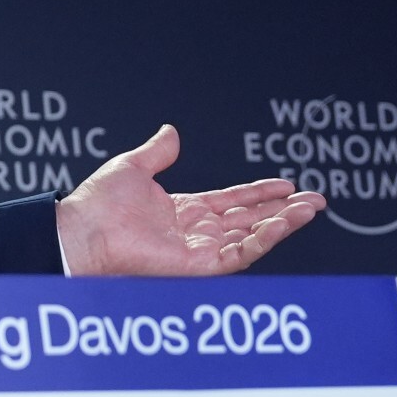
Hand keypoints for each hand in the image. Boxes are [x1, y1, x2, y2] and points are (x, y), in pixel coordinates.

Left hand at [55, 124, 323, 276]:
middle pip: (250, 219)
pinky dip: (265, 238)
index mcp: (182, 210)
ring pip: (252, 236)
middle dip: (284, 209)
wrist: (80, 230)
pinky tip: (284, 222)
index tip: (287, 184)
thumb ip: (157, 151)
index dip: (260, 192)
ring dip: (283, 222)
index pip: (232, 201)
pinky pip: (241, 253)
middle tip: (315, 199)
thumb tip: (170, 131)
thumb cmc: (95, 205)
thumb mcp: (132, 167)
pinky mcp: (199, 265)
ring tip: (311, 208)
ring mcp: (198, 249)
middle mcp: (194, 232)